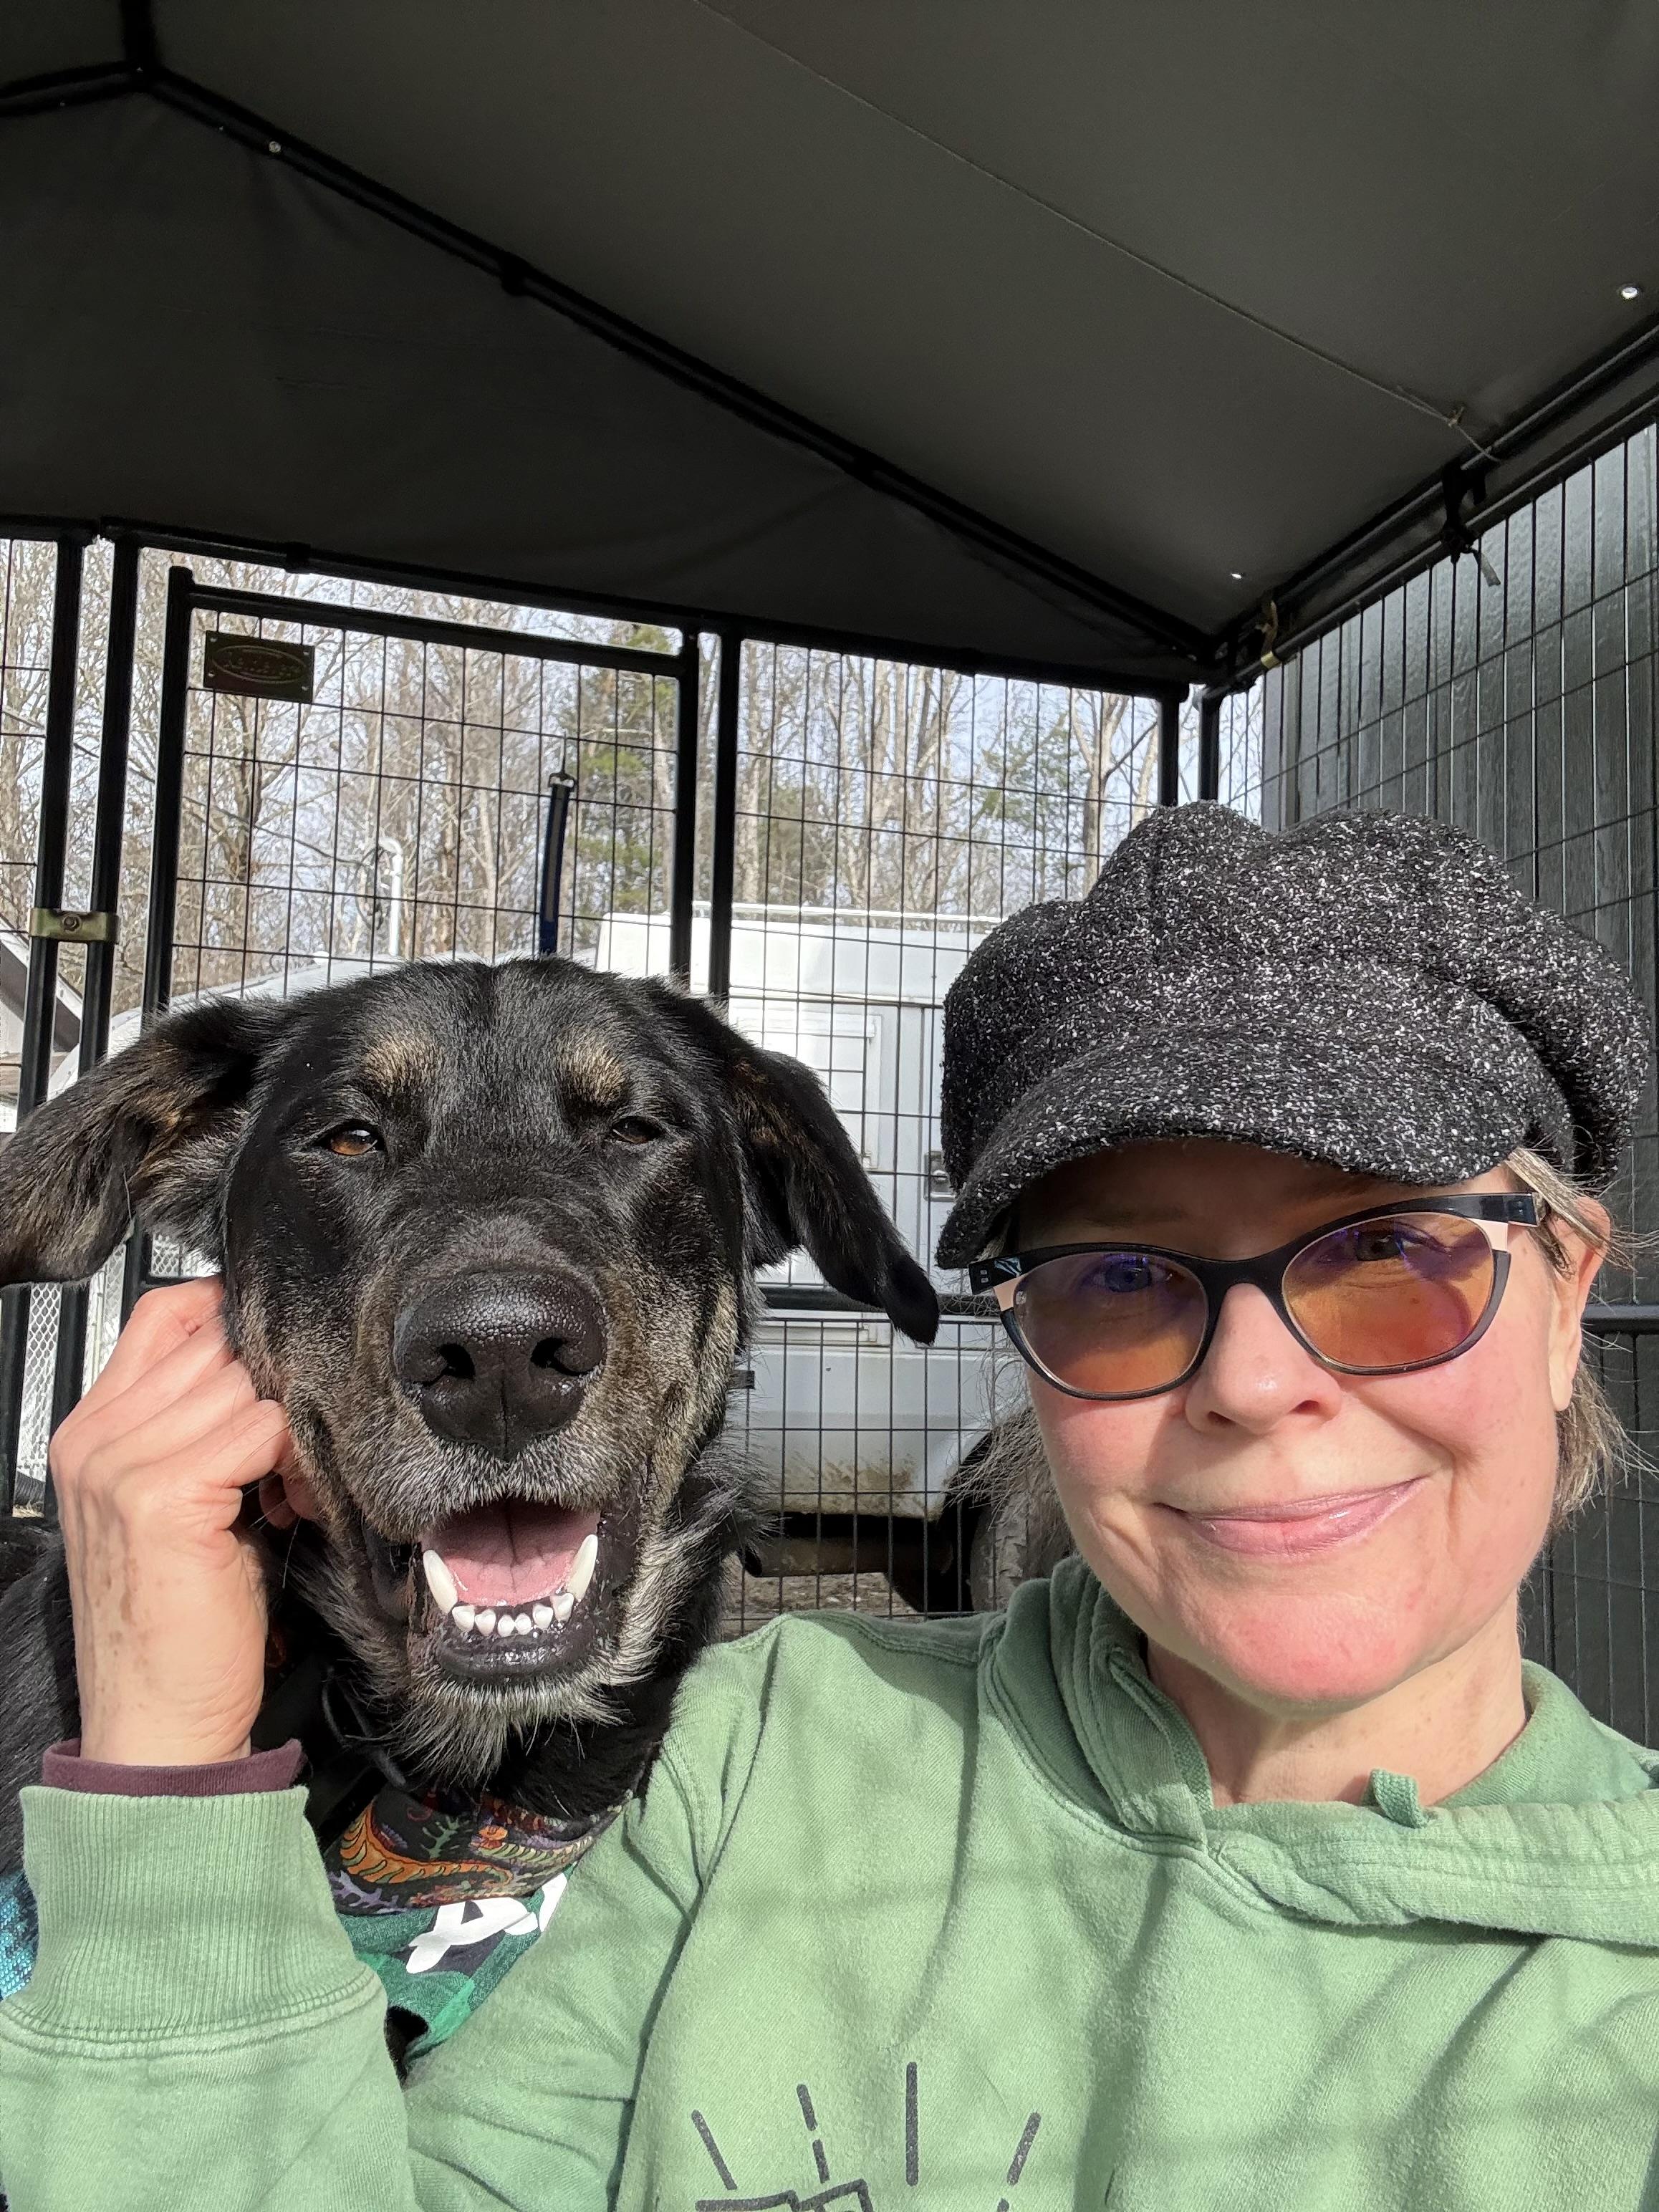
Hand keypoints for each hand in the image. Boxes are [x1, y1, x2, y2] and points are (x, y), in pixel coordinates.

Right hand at [49, 1277, 309, 1765]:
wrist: (158, 1719)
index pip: (167, 1313)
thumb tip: (273, 1364)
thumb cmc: (183, 1618)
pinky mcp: (163, 1496)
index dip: (235, 1327)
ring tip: (289, 1488)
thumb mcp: (183, 1503)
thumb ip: (201, 1426)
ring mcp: (122, 1464)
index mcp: (90, 1429)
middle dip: (273, 1386)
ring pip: (246, 1383)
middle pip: (215, 1342)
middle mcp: (95, 1438)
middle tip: (290, 1454)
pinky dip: (294, 1460)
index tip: (279, 1371)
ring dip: (290, 1428)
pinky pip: (262, 1428)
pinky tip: (290, 1507)